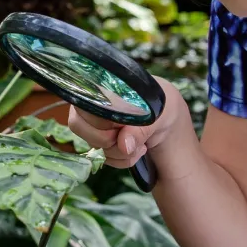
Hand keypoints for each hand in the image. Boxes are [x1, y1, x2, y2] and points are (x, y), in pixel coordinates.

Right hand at [63, 80, 188, 175]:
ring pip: (93, 146)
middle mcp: (89, 104)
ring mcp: (92, 126)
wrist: (166, 116)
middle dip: (110, 140)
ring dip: (121, 153)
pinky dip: (123, 160)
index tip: (124, 124)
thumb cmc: (159, 103)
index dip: (102, 121)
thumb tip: (123, 145)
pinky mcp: (99, 143)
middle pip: (80, 127)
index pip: (82, 105)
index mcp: (100, 86)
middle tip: (134, 136)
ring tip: (141, 144)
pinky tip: (137, 150)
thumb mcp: (157, 112)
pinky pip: (103, 159)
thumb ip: (141, 127)